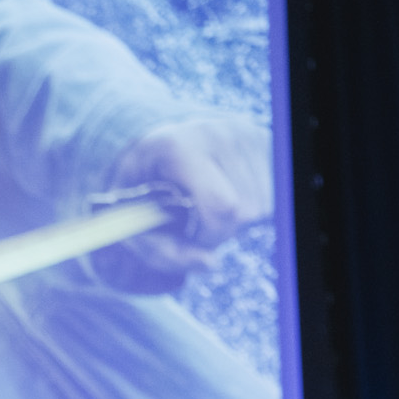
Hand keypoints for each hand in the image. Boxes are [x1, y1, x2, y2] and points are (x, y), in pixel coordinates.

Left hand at [98, 117, 272, 290]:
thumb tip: (210, 264)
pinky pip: (271, 194)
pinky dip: (248, 207)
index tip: (188, 236)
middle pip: (244, 210)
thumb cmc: (138, 186)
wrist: (157, 143)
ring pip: (261, 205)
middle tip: (193, 222)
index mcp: (178, 148)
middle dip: (220, 231)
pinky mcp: (265, 141)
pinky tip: (225, 194)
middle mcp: (219, 134)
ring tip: (206, 204)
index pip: (221, 206)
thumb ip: (157, 249)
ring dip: (235, 220)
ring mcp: (247, 135)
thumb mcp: (127, 219)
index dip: (208, 236)